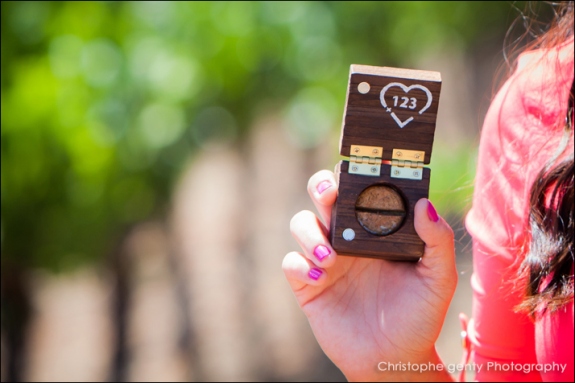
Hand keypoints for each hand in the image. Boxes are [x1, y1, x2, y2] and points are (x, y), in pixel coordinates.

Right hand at [283, 170, 456, 381]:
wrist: (394, 359)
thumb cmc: (419, 317)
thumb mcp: (438, 280)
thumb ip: (438, 243)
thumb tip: (425, 205)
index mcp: (375, 230)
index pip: (359, 190)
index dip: (354, 174)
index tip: (358, 167)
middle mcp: (347, 238)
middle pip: (323, 197)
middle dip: (321, 187)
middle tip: (329, 195)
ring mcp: (325, 260)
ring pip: (301, 224)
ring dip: (309, 233)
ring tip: (331, 258)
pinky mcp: (308, 285)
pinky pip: (290, 263)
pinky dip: (299, 264)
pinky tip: (319, 277)